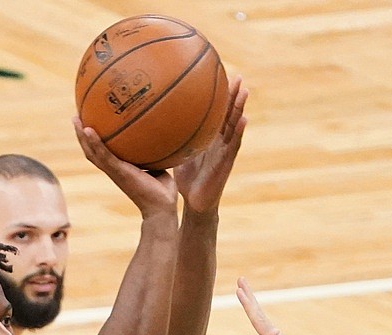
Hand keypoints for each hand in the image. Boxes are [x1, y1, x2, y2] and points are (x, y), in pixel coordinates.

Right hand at [74, 117, 177, 218]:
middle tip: (76, 118)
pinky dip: (95, 143)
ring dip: (82, 137)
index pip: (103, 154)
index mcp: (120, 169)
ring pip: (92, 153)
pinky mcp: (118, 172)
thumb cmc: (162, 191)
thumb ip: (156, 153)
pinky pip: (103, 155)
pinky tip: (89, 130)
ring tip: (76, 120)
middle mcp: (114, 170)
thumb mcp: (159, 167)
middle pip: (91, 152)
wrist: (162, 206)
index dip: (94, 141)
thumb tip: (162, 136)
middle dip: (82, 136)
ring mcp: (114, 172)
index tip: (89, 123)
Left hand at [174, 76, 248, 214]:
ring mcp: (225, 152)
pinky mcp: (226, 164)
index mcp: (209, 138)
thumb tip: (146, 122)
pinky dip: (240, 132)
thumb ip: (167, 138)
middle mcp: (219, 142)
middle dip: (234, 95)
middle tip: (237, 75)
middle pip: (229, 114)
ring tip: (245, 90)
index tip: (220, 75)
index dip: (219, 96)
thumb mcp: (174, 153)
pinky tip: (244, 120)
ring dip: (241, 108)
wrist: (194, 203)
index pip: (216, 112)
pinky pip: (234, 146)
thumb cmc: (185, 180)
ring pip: (235, 125)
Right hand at [236, 278, 308, 334]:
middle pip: (259, 313)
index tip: (239, 288)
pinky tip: (258, 321)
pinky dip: (258, 320)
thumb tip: (273, 330)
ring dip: (252, 306)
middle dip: (249, 296)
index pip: (257, 318)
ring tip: (245, 295)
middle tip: (241, 280)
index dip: (248, 303)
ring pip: (261, 319)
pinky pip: (263, 328)